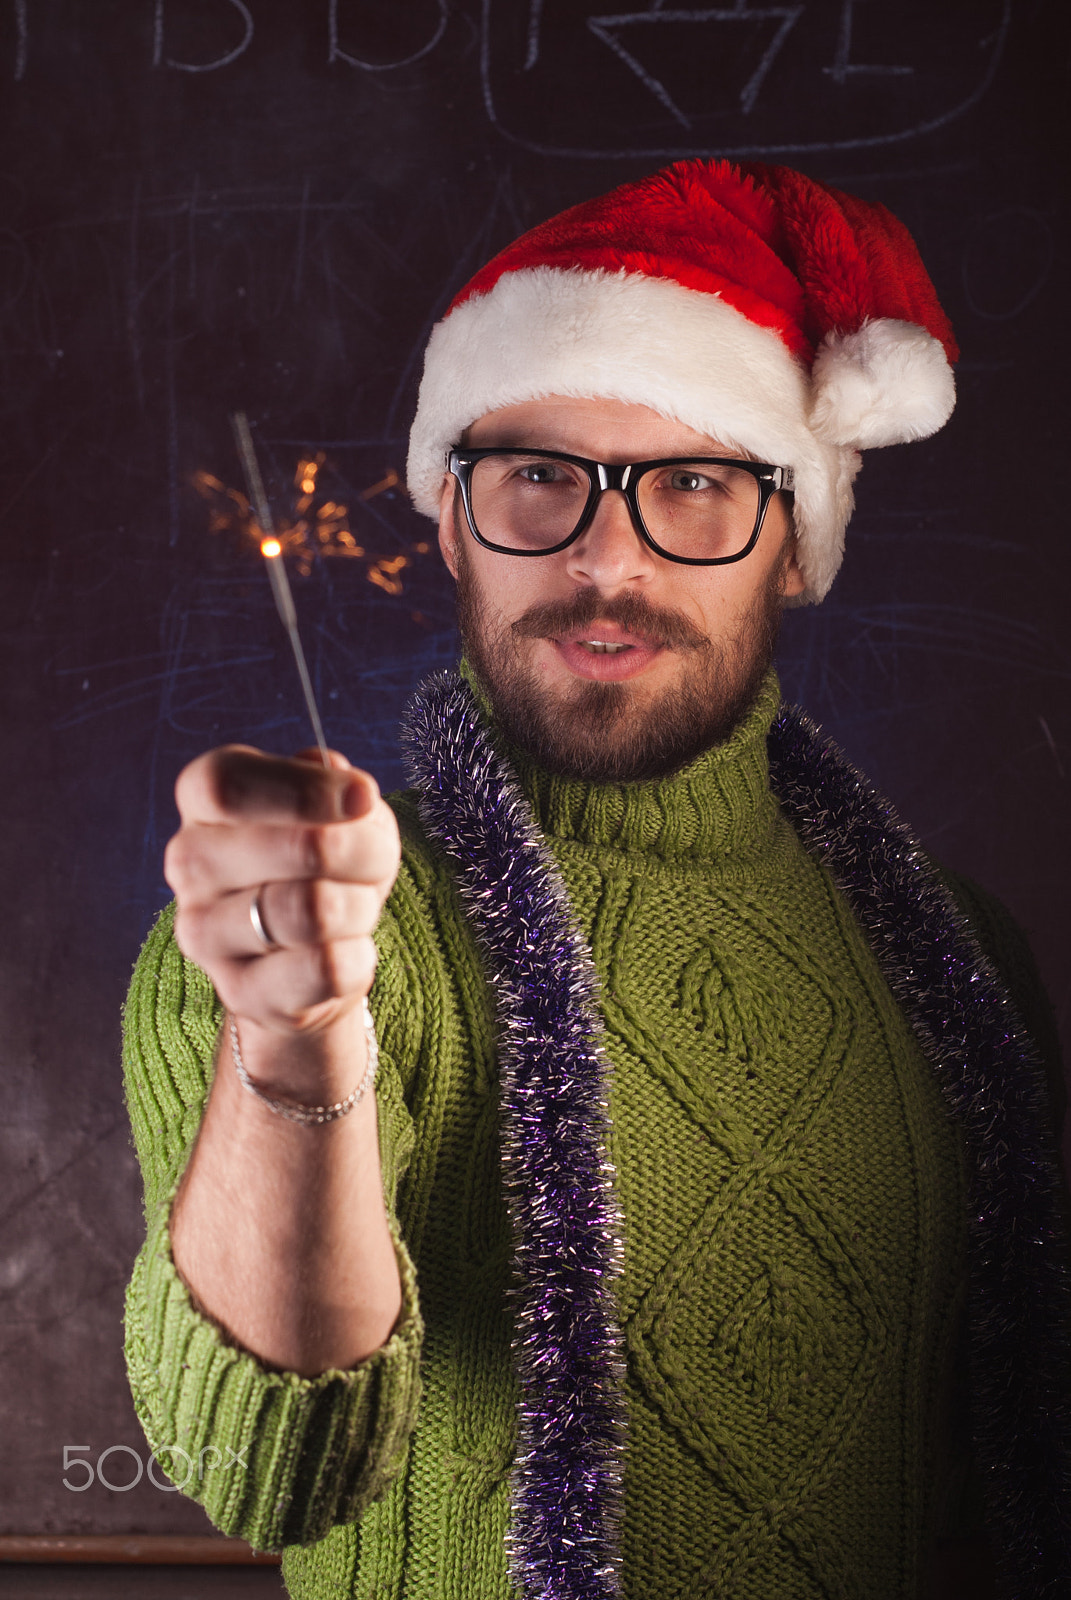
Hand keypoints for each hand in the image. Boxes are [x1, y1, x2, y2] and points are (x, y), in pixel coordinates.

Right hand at [165, 746, 400, 1038]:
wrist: (306, 961)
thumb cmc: (322, 866)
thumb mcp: (336, 810)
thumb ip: (334, 785)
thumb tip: (346, 786)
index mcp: (202, 804)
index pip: (227, 783)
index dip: (305, 789)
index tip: (362, 797)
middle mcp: (190, 864)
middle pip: (299, 846)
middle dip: (363, 851)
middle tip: (375, 860)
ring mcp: (204, 933)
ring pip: (315, 910)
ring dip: (361, 905)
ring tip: (356, 907)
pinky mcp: (237, 992)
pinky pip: (326, 968)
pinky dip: (359, 957)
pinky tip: (348, 951)